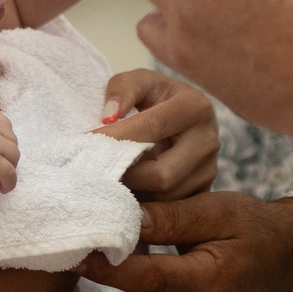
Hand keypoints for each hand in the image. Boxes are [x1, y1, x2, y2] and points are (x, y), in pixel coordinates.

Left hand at [98, 70, 218, 198]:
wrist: (183, 119)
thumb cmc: (156, 98)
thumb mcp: (140, 82)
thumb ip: (122, 89)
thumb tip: (108, 116)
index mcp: (196, 107)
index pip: (151, 127)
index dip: (115, 138)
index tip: (83, 145)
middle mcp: (209, 140)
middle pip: (162, 174)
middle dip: (125, 177)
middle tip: (94, 175)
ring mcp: (209, 170)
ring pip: (165, 198)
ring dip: (132, 196)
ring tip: (106, 185)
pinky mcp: (204, 192)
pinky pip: (169, 210)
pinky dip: (143, 206)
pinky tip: (124, 196)